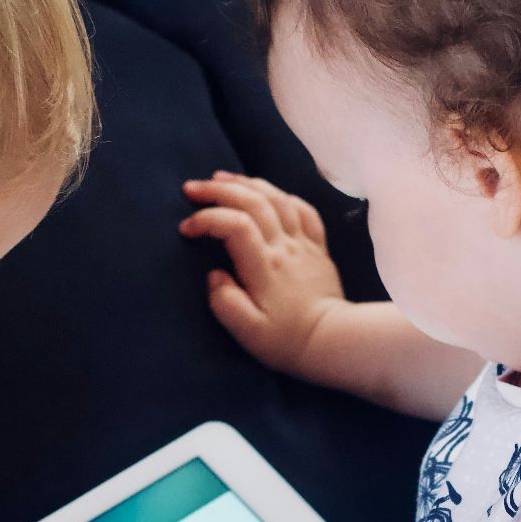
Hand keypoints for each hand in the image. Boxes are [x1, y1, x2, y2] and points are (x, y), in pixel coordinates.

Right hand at [181, 171, 347, 378]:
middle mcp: (285, 247)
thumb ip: (226, 303)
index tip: (186, 229)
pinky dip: (283, 195)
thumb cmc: (287, 340)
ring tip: (222, 179)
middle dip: (219, 190)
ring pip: (278, 198)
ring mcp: (304, 244)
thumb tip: (214, 275)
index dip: (207, 220)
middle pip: (253, 202)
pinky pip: (304, 210)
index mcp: (265, 267)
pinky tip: (269, 193)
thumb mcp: (249, 333)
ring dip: (248, 183)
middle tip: (192, 189)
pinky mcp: (318, 247)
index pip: (234, 226)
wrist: (334, 342)